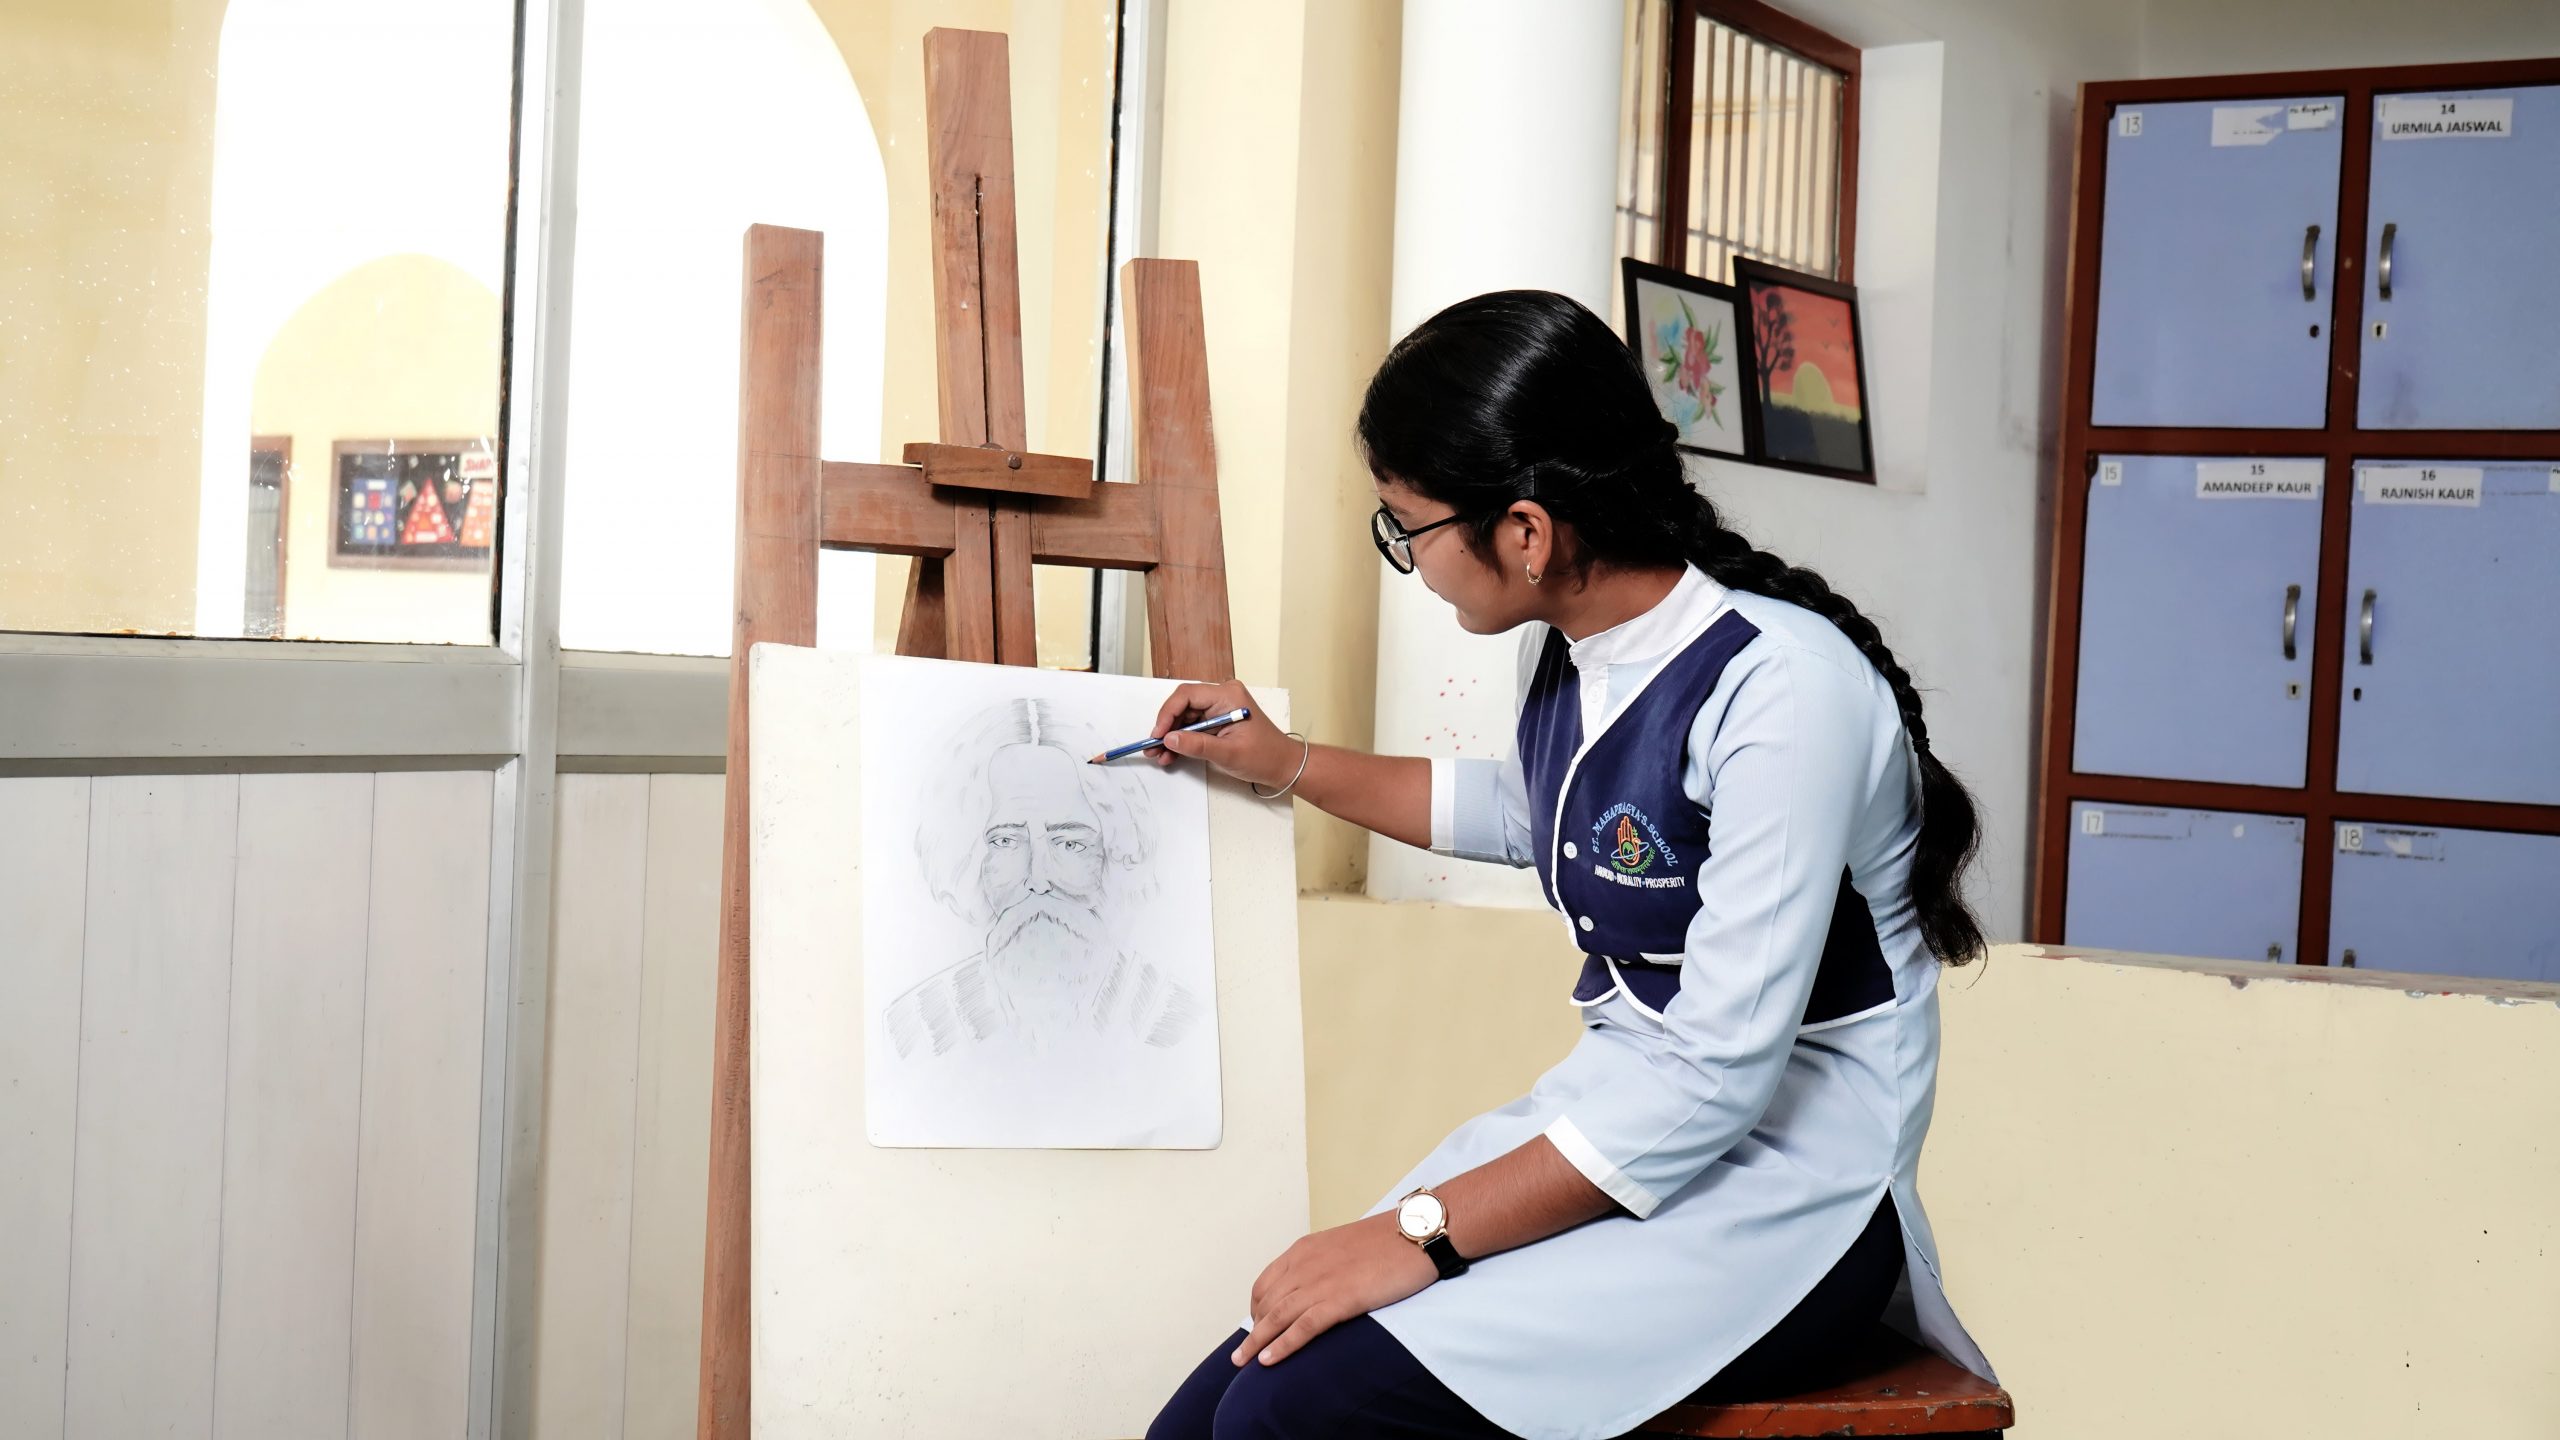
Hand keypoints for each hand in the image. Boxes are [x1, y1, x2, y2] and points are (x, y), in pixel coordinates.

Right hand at [1148, 680, 1300, 788]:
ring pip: (1186, 717)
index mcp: (1228, 696)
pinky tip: (1172, 755)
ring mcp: (1221, 708)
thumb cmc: (1265, 756)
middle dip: (1167, 727)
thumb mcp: (1228, 753)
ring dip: (1172, 736)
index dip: (1167, 714)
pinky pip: (1194, 726)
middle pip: (1184, 706)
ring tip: (1160, 755)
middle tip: (1153, 748)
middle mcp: (1223, 696)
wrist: (1284, 765)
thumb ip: (1197, 745)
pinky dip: (1183, 740)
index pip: (1187, 695)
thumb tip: (1169, 739)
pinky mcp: (1219, 720)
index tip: (1158, 735)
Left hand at [1235, 1213, 1436, 1366]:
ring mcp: (1321, 1282)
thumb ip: (1324, 1263)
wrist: (1416, 1233)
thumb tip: (1319, 1284)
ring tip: (1243, 1362)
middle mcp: (1305, 1264)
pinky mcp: (1340, 1300)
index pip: (1266, 1282)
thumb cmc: (1389, 1239)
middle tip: (1242, 1353)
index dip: (1257, 1308)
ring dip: (1256, 1343)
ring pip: (1277, 1317)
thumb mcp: (1344, 1245)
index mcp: (1305, 1249)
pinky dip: (1282, 1345)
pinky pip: (1302, 1327)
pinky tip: (1268, 1360)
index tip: (1256, 1326)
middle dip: (1252, 1330)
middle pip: (1266, 1303)